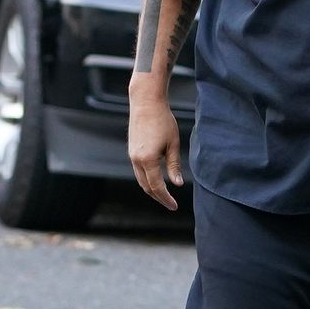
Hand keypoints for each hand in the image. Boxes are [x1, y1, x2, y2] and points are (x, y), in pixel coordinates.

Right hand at [127, 95, 183, 210]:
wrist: (146, 103)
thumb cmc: (163, 121)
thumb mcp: (173, 144)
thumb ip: (174, 166)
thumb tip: (178, 184)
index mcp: (148, 159)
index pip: (157, 187)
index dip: (166, 198)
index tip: (174, 206)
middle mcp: (136, 160)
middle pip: (146, 187)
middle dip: (158, 197)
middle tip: (170, 204)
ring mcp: (132, 155)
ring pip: (141, 180)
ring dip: (151, 190)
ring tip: (164, 196)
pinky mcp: (132, 151)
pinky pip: (138, 171)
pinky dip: (146, 179)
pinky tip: (156, 180)